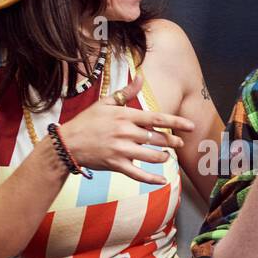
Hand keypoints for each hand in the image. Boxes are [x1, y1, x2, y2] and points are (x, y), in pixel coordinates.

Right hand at [57, 76, 194, 184]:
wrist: (67, 143)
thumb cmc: (87, 121)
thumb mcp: (105, 102)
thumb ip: (126, 93)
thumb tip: (141, 77)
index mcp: (125, 115)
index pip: (157, 118)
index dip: (176, 122)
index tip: (190, 126)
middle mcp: (126, 132)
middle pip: (157, 138)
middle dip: (172, 141)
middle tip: (180, 142)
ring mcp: (121, 150)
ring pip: (152, 156)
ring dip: (163, 157)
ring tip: (167, 156)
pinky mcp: (116, 165)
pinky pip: (138, 174)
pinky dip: (152, 178)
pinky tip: (162, 180)